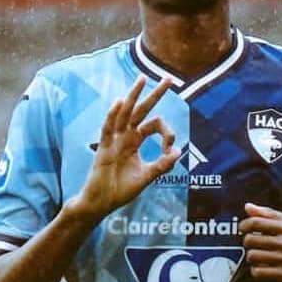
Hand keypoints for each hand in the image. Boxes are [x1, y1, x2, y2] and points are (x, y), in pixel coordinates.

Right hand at [79, 76, 179, 218]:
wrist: (101, 203)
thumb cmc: (121, 190)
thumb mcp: (147, 176)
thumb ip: (162, 165)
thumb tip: (179, 151)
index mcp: (135, 140)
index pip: (154, 125)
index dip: (167, 132)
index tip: (170, 149)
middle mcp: (125, 135)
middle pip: (141, 110)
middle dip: (155, 94)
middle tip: (168, 78)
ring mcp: (114, 140)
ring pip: (124, 112)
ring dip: (133, 95)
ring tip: (143, 79)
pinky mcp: (104, 148)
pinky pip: (107, 128)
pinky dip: (113, 114)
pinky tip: (120, 102)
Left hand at [240, 203, 281, 281]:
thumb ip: (268, 214)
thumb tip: (248, 207)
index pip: (257, 222)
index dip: (244, 225)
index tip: (243, 228)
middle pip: (252, 240)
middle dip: (247, 242)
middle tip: (251, 243)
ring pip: (254, 256)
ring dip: (251, 257)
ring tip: (257, 256)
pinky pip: (261, 272)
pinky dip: (256, 270)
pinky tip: (262, 267)